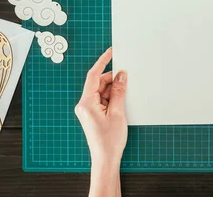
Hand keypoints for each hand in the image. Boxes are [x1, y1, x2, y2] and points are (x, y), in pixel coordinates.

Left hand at [75, 48, 127, 196]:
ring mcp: (88, 109)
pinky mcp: (93, 114)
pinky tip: (122, 102)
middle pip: (99, 83)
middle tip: (128, 79)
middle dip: (113, 80)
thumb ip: (119, 92)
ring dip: (114, 91)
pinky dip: (113, 98)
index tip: (111, 52)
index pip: (93, 76)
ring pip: (102, 91)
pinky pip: (103, 99)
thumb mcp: (118, 113)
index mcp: (86, 103)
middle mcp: (84, 104)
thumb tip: (122, 75)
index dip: (103, 61)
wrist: (105, 160)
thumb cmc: (109, 140)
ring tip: (125, 98)